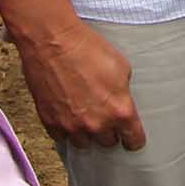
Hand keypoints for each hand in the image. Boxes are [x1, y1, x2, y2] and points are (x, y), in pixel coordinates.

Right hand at [13, 16, 145, 149]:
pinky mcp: (51, 123)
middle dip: (109, 131)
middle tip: (105, 116)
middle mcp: (96, 124)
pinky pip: (62, 137)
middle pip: (108, 143)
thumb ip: (123, 92)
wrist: (54, 42)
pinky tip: (67, 114)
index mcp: (119, 110)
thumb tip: (121, 101)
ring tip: (85, 116)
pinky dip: (66, 129)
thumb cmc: (88, 49)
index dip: (133, 138)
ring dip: (86, 132)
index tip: (131, 136)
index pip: (133, 140)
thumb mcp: (121, 66)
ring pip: (84, 143)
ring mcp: (72, 126)